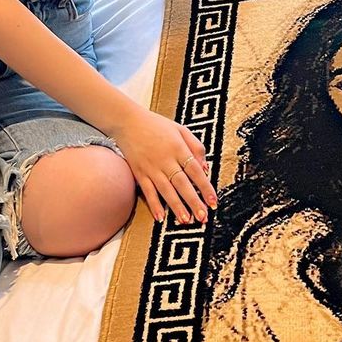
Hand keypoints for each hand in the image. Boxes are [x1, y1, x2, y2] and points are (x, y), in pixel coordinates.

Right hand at [106, 104, 215, 223]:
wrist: (127, 121)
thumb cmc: (157, 125)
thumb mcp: (181, 129)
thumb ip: (196, 146)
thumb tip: (205, 167)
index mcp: (178, 148)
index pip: (195, 171)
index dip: (205, 187)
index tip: (213, 202)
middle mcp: (165, 159)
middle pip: (182, 184)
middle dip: (194, 202)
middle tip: (203, 217)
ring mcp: (151, 167)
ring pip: (166, 190)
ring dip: (176, 206)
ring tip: (186, 221)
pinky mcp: (139, 173)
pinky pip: (147, 191)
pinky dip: (153, 204)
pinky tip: (160, 217)